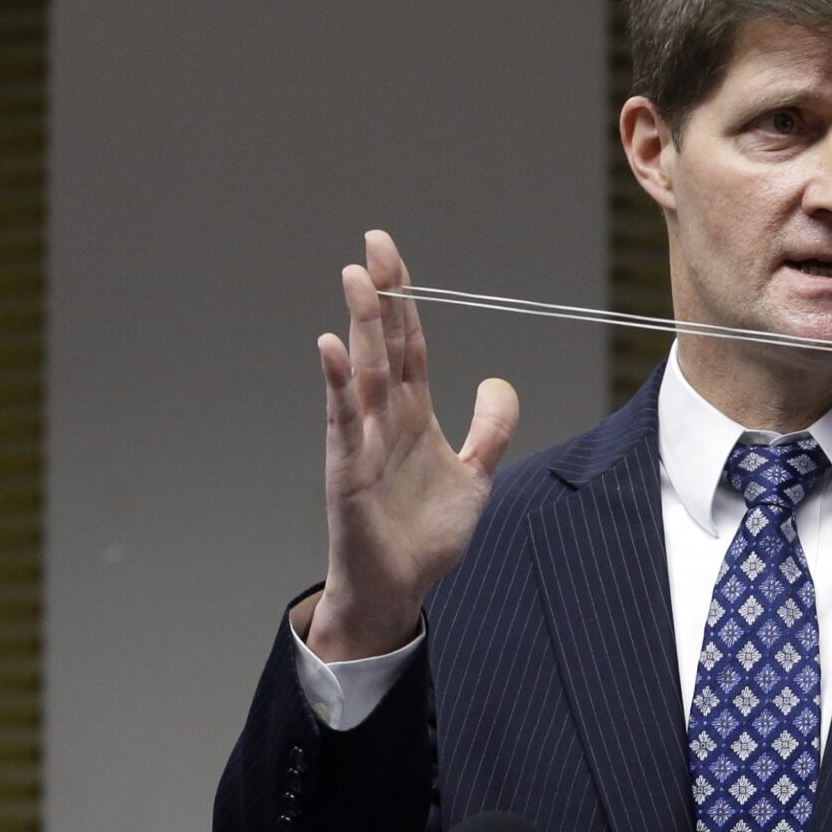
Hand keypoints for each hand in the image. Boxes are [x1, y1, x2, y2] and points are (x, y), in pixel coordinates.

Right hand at [306, 230, 518, 660]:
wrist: (398, 588)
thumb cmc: (425, 535)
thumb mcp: (476, 477)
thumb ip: (489, 430)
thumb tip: (498, 381)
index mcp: (413, 414)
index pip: (411, 344)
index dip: (406, 299)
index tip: (394, 253)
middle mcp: (384, 418)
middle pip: (385, 344)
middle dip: (383, 294)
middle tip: (375, 242)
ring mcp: (362, 441)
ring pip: (364, 372)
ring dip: (361, 324)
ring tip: (357, 277)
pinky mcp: (348, 471)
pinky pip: (342, 421)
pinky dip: (338, 384)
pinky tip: (332, 348)